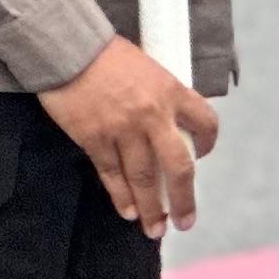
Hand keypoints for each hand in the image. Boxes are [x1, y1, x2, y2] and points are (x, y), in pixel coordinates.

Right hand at [38, 35, 218, 236]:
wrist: (72, 50)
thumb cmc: (111, 55)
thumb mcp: (150, 68)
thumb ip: (161, 96)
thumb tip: (168, 123)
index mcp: (172, 90)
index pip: (205, 122)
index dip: (207, 143)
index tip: (203, 157)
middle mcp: (152, 115)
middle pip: (177, 166)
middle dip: (184, 198)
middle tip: (185, 221)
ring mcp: (123, 130)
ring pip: (144, 178)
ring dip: (151, 207)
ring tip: (155, 228)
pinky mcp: (95, 140)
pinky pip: (112, 175)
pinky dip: (121, 196)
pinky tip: (128, 211)